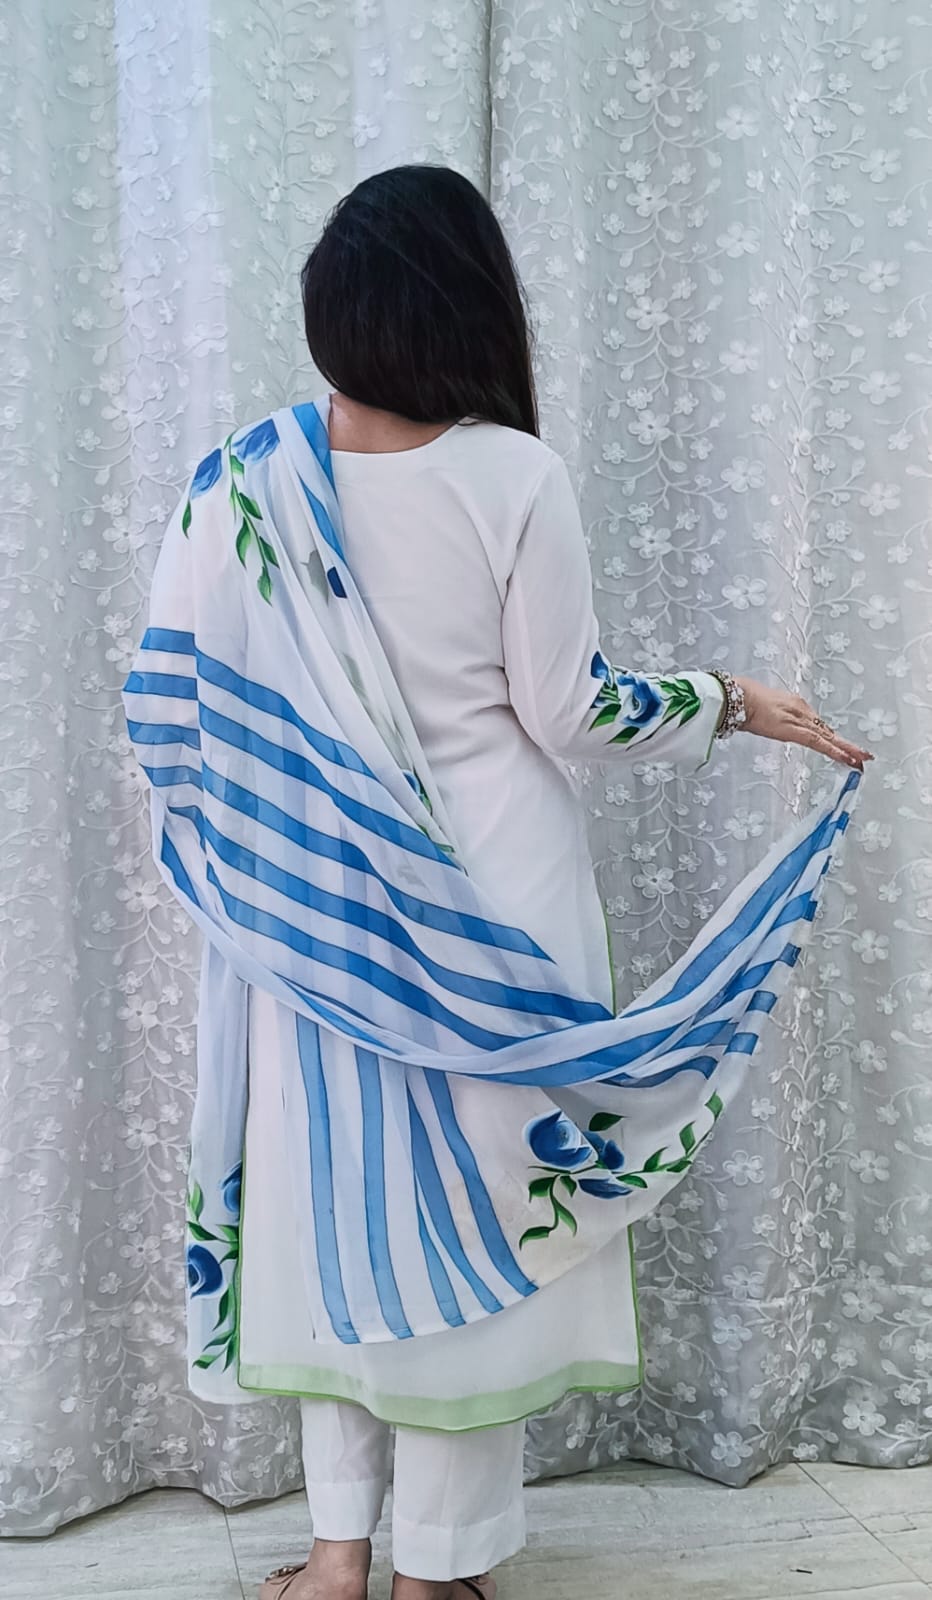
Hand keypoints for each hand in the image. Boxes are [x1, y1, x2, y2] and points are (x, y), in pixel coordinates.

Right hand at [735, 679, 873, 770]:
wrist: (736, 697)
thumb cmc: (742, 700)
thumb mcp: (763, 708)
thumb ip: (773, 715)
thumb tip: (773, 721)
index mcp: (795, 705)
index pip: (818, 725)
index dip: (831, 737)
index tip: (843, 747)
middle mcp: (802, 711)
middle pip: (827, 731)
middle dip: (846, 745)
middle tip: (865, 755)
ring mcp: (799, 720)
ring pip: (828, 737)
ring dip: (846, 749)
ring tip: (862, 760)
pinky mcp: (794, 730)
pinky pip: (818, 743)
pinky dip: (833, 751)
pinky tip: (846, 759)